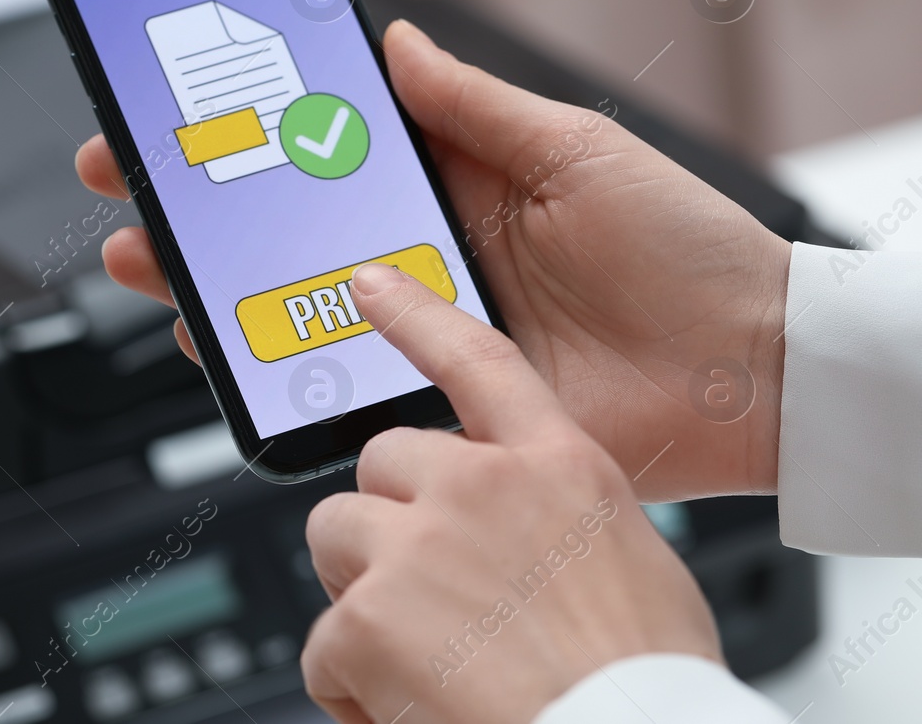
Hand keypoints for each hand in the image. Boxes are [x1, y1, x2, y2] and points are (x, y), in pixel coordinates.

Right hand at [74, 19, 790, 498]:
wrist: (746, 367)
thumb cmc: (682, 247)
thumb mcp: (573, 149)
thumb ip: (472, 106)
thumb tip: (392, 39)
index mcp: (449, 187)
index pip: (323, 157)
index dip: (246, 137)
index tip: (173, 113)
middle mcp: (421, 260)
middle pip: (282, 233)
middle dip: (193, 210)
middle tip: (122, 184)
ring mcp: (422, 333)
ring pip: (290, 309)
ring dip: (208, 287)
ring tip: (147, 261)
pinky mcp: (435, 400)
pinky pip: (337, 386)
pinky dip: (273, 370)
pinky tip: (222, 349)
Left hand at [301, 264, 720, 723]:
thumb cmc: (642, 682)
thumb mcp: (628, 565)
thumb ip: (551, 520)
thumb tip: (511, 529)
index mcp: (560, 468)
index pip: (479, 361)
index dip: (418, 316)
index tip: (371, 284)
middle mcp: (482, 488)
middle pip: (381, 463)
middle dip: (389, 520)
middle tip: (429, 593)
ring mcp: (417, 546)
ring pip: (336, 534)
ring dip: (361, 592)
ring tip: (419, 656)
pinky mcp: (366, 616)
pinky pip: (322, 641)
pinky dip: (351, 685)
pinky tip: (405, 707)